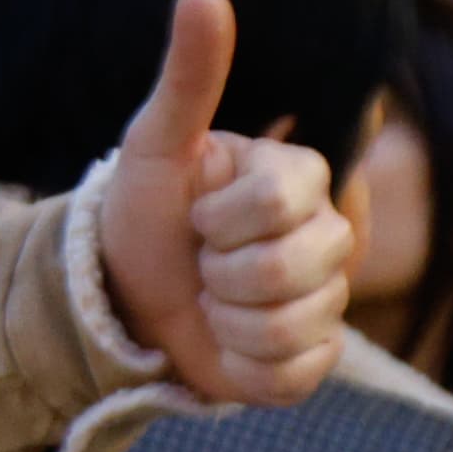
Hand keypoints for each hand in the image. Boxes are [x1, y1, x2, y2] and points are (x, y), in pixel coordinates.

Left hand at [95, 0, 353, 409]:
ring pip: (294, 326)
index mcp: (298, 178)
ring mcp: (326, 301)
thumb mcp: (155, 145)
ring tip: (211, 303)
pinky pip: (294, 376)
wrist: (125, 302)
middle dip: (225, 274)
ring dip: (229, 323)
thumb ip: (190, 75)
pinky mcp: (315, 360)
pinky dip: (244, 368)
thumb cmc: (144, 217)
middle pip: (296, 269)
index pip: (285, 201)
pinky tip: (227, 346)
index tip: (198, 214)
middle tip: (202, 263)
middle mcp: (325, 235)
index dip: (225, 218)